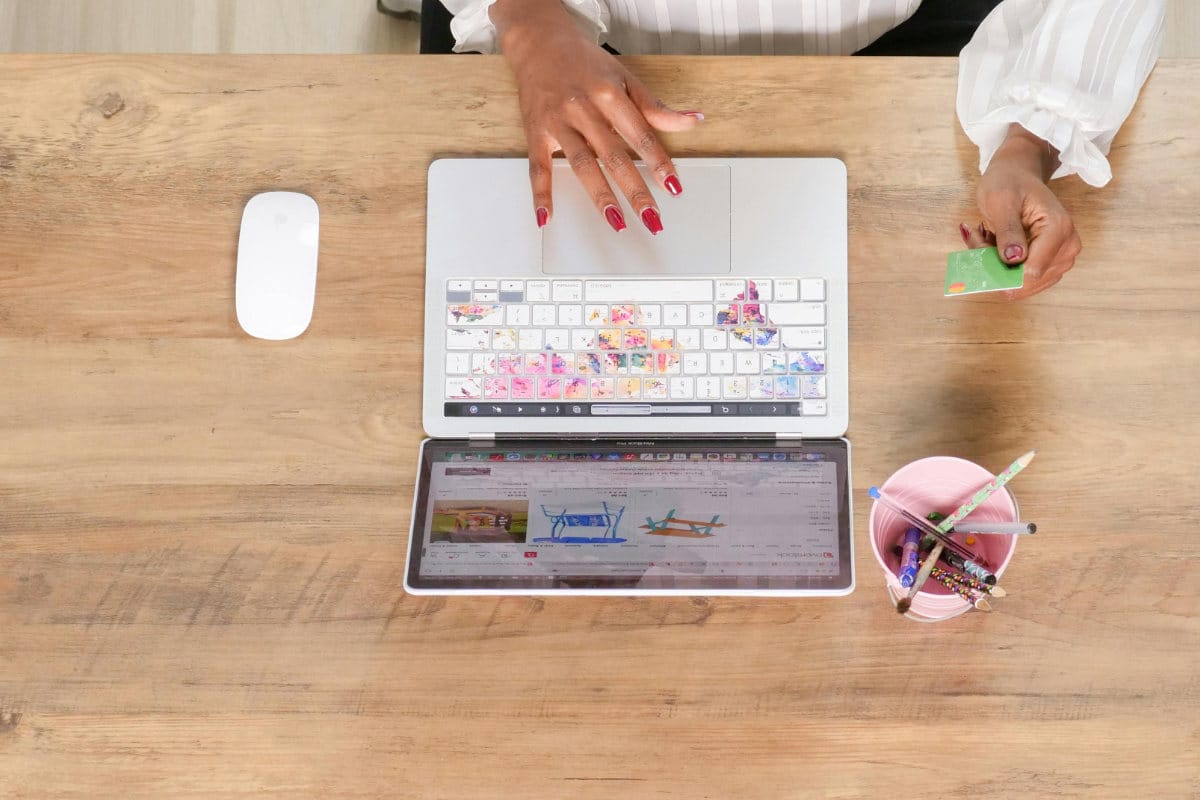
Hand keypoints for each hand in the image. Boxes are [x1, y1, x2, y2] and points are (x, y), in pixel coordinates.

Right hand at [491, 0, 701, 232]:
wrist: (538, 42)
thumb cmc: (584, 62)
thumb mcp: (624, 78)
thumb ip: (655, 107)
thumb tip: (692, 121)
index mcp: (608, 94)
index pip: (640, 135)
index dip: (659, 162)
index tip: (673, 187)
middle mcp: (583, 109)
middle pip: (613, 155)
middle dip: (634, 189)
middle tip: (651, 217)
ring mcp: (558, 123)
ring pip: (581, 164)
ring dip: (599, 195)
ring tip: (616, 220)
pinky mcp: (536, 134)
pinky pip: (538, 168)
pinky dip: (541, 194)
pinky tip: (546, 217)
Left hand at [960, 126, 1081, 298]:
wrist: (1017, 174)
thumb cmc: (1008, 182)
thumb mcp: (1001, 201)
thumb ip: (1008, 231)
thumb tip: (1014, 260)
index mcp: (1059, 230)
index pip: (1030, 272)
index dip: (998, 269)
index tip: (977, 243)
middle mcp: (1067, 249)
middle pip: (1024, 281)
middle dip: (994, 267)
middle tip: (977, 237)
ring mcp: (1061, 260)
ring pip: (1020, 284)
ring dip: (995, 268)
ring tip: (985, 238)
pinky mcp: (1050, 266)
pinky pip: (1020, 280)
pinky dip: (1001, 268)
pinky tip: (993, 246)